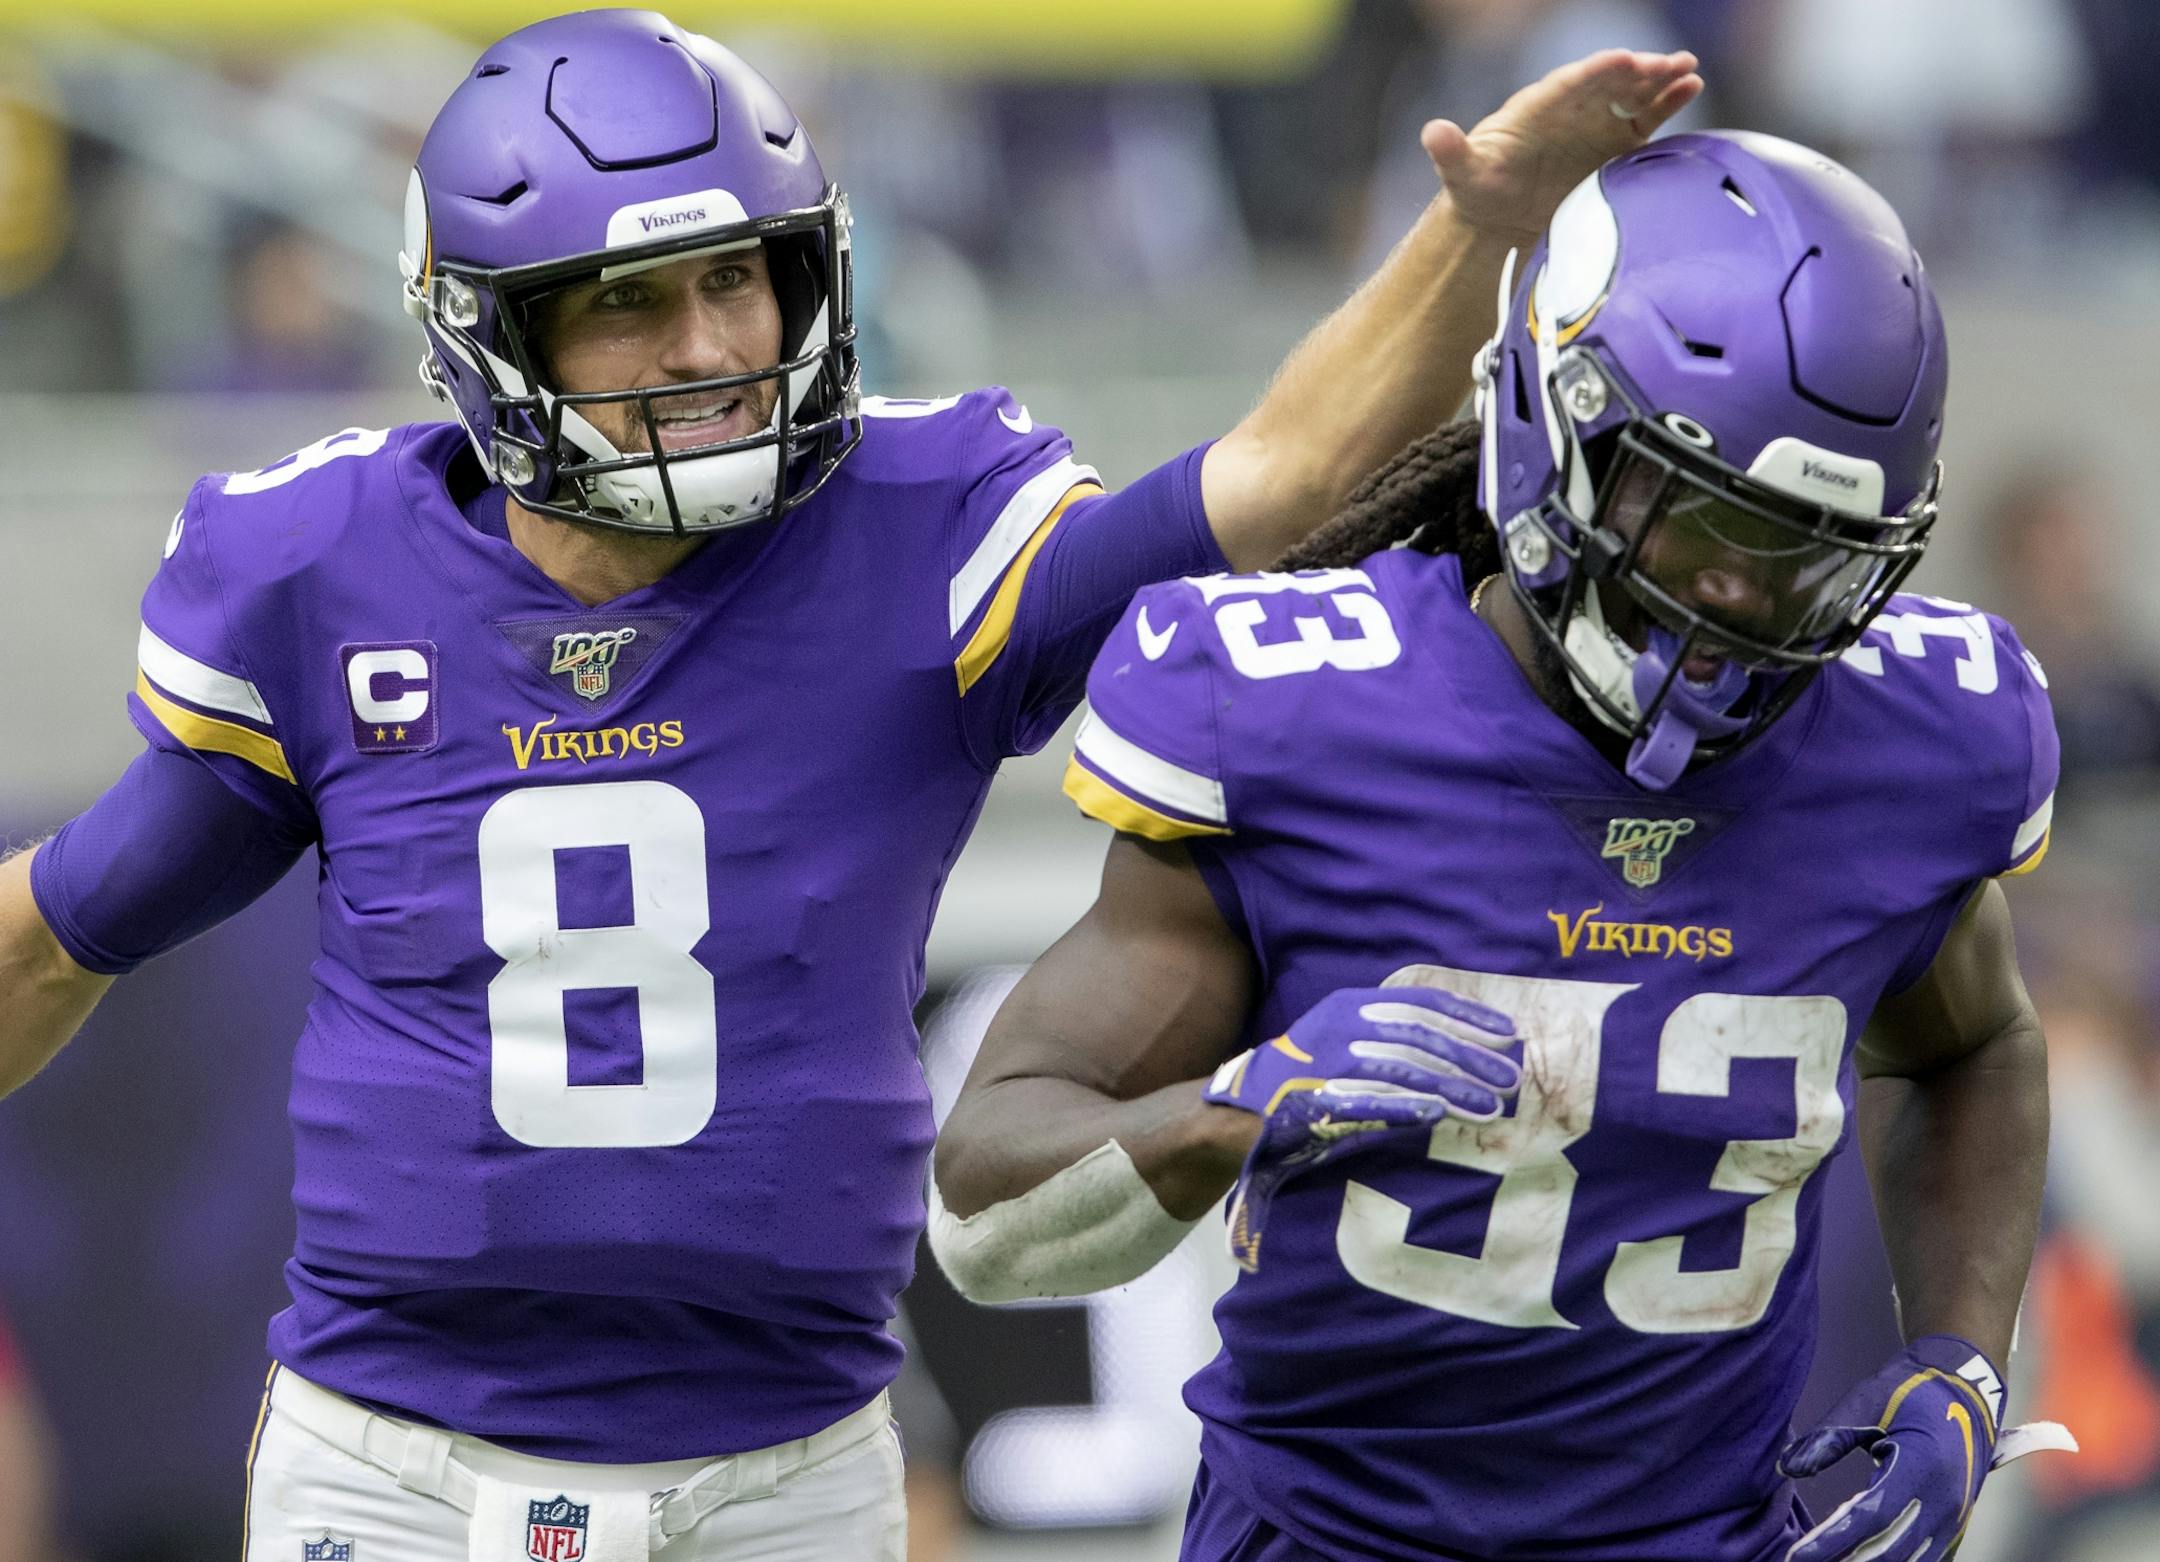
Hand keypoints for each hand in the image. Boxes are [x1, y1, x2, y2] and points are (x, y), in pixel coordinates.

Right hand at [1206, 985, 1519, 1269]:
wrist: (1238, 1110)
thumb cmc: (1304, 1078)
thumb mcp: (1343, 1040)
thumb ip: (1391, 1039)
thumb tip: (1463, 1050)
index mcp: (1349, 1005)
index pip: (1420, 1003)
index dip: (1467, 1017)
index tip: (1507, 1033)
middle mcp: (1340, 1027)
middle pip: (1420, 1037)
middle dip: (1470, 1057)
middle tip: (1509, 1078)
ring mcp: (1327, 1063)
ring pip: (1404, 1070)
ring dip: (1452, 1088)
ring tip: (1490, 1107)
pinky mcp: (1318, 1100)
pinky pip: (1372, 1102)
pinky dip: (1408, 1106)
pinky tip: (1439, 1115)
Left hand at [1426, 49, 1703, 244]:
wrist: (1498, 217)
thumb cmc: (1479, 192)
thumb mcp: (1462, 175)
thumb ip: (1452, 154)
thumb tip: (1432, 132)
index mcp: (1537, 107)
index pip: (1570, 83)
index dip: (1596, 72)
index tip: (1622, 61)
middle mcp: (1571, 108)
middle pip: (1608, 83)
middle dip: (1638, 73)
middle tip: (1669, 64)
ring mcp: (1596, 123)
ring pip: (1632, 95)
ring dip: (1661, 81)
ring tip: (1690, 70)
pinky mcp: (1615, 145)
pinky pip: (1646, 119)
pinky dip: (1669, 103)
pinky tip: (1692, 87)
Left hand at [1780, 1336, 2077, 1560]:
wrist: (1966, 1387)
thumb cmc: (1909, 1390)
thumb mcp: (1867, 1401)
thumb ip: (1829, 1437)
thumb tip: (1787, 1467)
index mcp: (1922, 1467)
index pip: (1871, 1516)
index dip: (1832, 1540)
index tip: (1798, 1556)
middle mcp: (1944, 1501)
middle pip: (1889, 1549)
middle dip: (1843, 1560)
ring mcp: (1954, 1517)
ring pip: (1909, 1560)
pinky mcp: (1956, 1524)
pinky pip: (1925, 1558)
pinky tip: (1860, 1559)